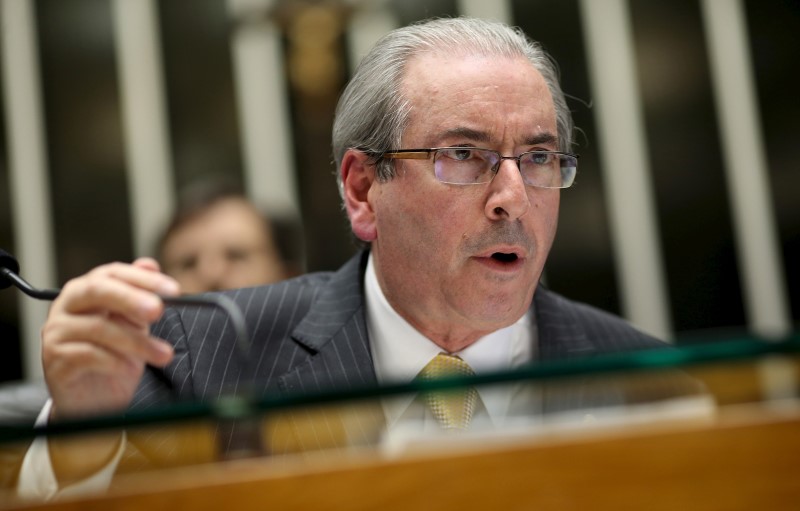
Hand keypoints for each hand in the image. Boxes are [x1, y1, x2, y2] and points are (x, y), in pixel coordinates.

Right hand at [41, 258, 180, 419]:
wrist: (93, 400)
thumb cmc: (113, 356)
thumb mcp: (133, 325)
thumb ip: (140, 296)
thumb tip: (150, 263)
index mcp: (87, 291)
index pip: (113, 273)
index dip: (143, 279)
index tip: (173, 290)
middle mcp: (66, 306)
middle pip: (97, 290)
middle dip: (131, 298)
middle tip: (158, 310)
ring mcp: (56, 332)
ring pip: (99, 327)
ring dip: (137, 342)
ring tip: (163, 354)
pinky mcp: (54, 359)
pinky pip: (88, 355)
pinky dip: (116, 361)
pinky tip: (131, 368)